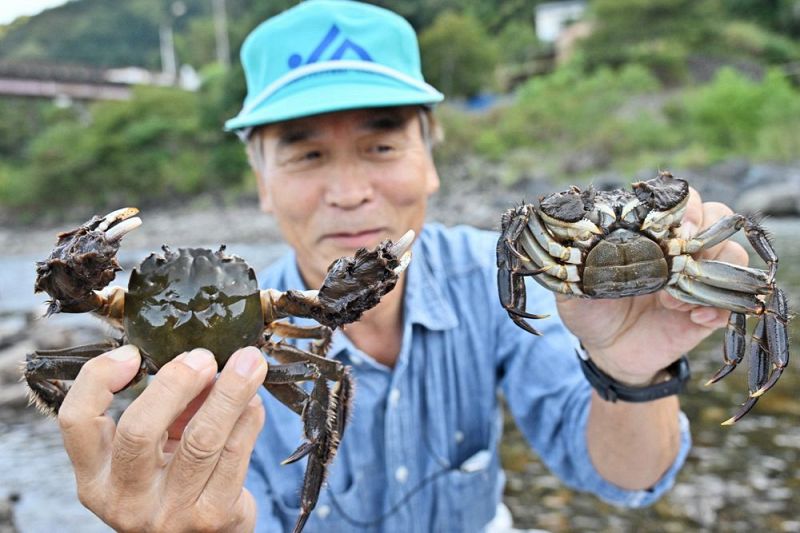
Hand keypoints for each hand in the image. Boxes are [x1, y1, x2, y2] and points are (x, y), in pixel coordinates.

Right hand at [57, 344, 267, 531]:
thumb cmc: (174, 482)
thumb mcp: (153, 449)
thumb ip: (166, 407)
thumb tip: (200, 361)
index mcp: (95, 476)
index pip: (77, 421)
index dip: (99, 379)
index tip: (132, 353)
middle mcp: (124, 499)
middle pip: (139, 430)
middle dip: (176, 382)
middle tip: (204, 357)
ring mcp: (168, 513)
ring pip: (200, 440)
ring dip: (229, 392)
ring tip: (249, 363)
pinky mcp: (212, 517)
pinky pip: (235, 455)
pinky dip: (248, 419)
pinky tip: (254, 401)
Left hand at [556, 188, 748, 384]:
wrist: (606, 352)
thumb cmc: (590, 311)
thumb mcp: (574, 290)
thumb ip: (574, 270)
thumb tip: (576, 250)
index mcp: (646, 235)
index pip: (676, 201)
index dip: (680, 205)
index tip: (668, 223)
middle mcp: (677, 249)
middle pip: (715, 216)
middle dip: (705, 225)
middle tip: (683, 247)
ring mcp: (696, 277)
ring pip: (732, 252)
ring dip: (710, 268)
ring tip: (675, 296)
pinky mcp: (707, 309)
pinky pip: (730, 300)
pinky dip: (718, 307)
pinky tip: (693, 318)